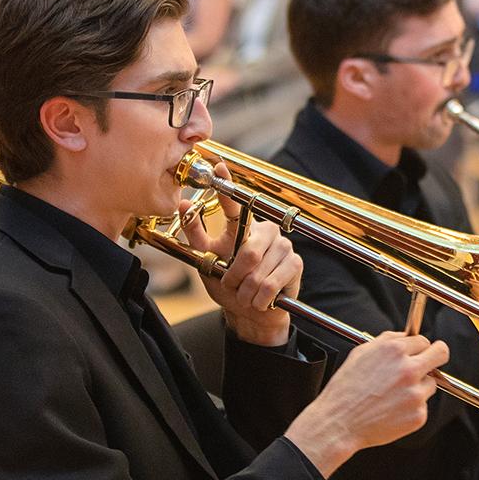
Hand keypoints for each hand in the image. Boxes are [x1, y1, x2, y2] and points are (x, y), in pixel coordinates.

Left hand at [181, 162, 300, 347]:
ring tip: (245, 294)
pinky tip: (260, 299)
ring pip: (258, 272)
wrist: (252, 312)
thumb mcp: (207, 261)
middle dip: (234, 277)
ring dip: (245, 291)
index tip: (219, 167)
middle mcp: (266, 231)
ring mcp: (283, 246)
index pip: (235, 204)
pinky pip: (270, 284)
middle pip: (248, 253)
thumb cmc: (230, 286)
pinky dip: (259, 298)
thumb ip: (197, 236)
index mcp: (244, 228)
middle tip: (231, 285)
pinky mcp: (295, 263)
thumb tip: (183, 204)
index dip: (227, 186)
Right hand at [285, 332, 449, 475]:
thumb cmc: (346, 390)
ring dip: (419, 386)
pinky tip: (392, 409)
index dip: (419, 347)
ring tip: (394, 395)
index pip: (423, 340)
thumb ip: (387, 341)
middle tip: (432, 361)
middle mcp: (408, 369)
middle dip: (437, 355)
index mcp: (394, 350)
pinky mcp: (418, 414)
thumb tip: (406, 337)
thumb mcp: (361, 353)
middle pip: (440, 354)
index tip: (420, 352)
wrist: (339, 423)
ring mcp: (415, 393)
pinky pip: (423, 405)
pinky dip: (411, 407)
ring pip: (431, 383)